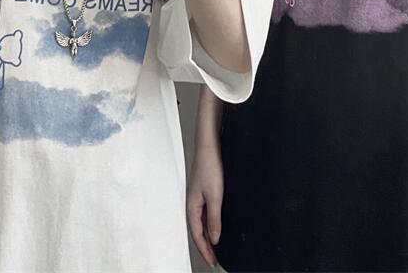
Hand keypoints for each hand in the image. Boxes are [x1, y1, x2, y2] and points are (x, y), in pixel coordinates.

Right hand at [187, 142, 223, 267]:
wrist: (209, 146)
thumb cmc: (209, 166)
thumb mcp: (215, 196)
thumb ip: (214, 219)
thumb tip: (215, 238)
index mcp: (191, 206)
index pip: (197, 235)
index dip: (205, 250)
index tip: (212, 261)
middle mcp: (192, 203)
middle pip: (197, 230)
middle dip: (205, 246)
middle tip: (213, 259)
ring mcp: (197, 197)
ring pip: (201, 222)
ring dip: (207, 235)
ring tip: (215, 247)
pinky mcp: (203, 190)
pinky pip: (204, 213)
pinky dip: (209, 223)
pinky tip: (215, 224)